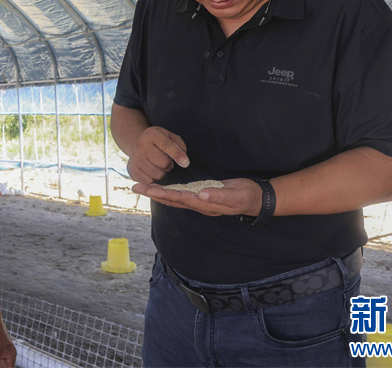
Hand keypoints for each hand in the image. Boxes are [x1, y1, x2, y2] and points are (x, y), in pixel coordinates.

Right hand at [126, 126, 188, 183]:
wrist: (137, 144)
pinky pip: (149, 182)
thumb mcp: (169, 136)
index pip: (167, 145)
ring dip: (162, 173)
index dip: (177, 155)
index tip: (186, 163)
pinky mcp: (132, 170)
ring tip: (158, 166)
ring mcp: (135, 159)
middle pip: (164, 163)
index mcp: (152, 134)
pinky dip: (153, 179)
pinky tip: (151, 171)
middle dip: (169, 165)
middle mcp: (141, 146)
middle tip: (166, 161)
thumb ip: (179, 145)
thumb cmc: (157, 142)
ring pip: (157, 175)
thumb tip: (184, 161)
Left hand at [132, 178, 262, 216]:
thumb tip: (201, 194)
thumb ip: (220, 194)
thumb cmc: (246, 196)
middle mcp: (199, 205)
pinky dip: (169, 192)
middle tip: (135, 187)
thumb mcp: (236, 194)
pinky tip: (161, 189)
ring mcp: (200, 202)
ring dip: (158, 193)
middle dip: (153, 193)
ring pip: (174, 198)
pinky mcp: (202, 196)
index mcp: (205, 204)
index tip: (149, 189)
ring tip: (142, 187)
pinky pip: (181, 195)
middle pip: (172, 200)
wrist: (256, 199)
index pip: (180, 198)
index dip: (164, 194)